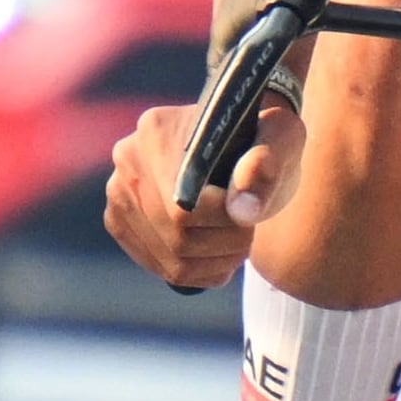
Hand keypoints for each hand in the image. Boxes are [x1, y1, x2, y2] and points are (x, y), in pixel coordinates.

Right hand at [102, 97, 304, 292]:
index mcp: (158, 130)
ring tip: (236, 243)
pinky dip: (197, 271)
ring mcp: (119, 192)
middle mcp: (128, 158)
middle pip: (175, 235)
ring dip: (214, 262)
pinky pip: (157, 265)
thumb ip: (269, 163)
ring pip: (168, 257)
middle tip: (248, 234)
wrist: (242, 142)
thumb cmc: (264, 139)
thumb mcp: (281, 137)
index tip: (251, 215)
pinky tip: (217, 254)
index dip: (225, 223)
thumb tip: (242, 208)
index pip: (185, 205)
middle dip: (223, 245)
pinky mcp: (120, 220)